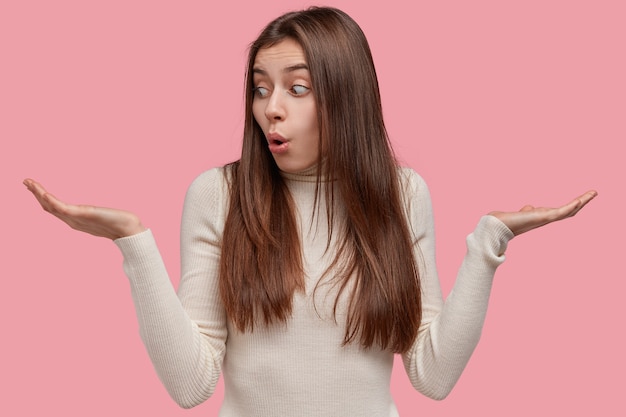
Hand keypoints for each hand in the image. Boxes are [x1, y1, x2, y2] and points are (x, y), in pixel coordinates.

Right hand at [24, 178, 146, 239]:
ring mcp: (76, 219)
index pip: (54, 209)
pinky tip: (43, 192)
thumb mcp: (102, 216)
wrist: (129, 230)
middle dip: (36, 194)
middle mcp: (72, 221)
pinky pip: (61, 207)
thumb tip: (95, 211)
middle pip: (48, 207)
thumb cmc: (119, 223)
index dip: (42, 198)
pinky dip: (50, 199)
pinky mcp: (82, 215)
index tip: (34, 187)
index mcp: (76, 220)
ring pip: (51, 206)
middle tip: (26, 181)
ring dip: (38, 193)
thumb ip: (94, 214)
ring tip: (28, 182)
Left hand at [488, 190, 596, 235]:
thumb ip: (527, 211)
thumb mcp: (521, 213)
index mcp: (543, 217)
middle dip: (583, 202)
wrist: (499, 226)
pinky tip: (580, 200)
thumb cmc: (507, 220)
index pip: (562, 211)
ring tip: (593, 192)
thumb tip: (529, 208)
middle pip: (570, 211)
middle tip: (593, 193)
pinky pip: (561, 211)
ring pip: (570, 210)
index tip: (581, 199)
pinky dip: (571, 206)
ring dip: (582, 201)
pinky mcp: (544, 218)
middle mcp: (547, 218)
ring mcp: (547, 219)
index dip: (573, 206)